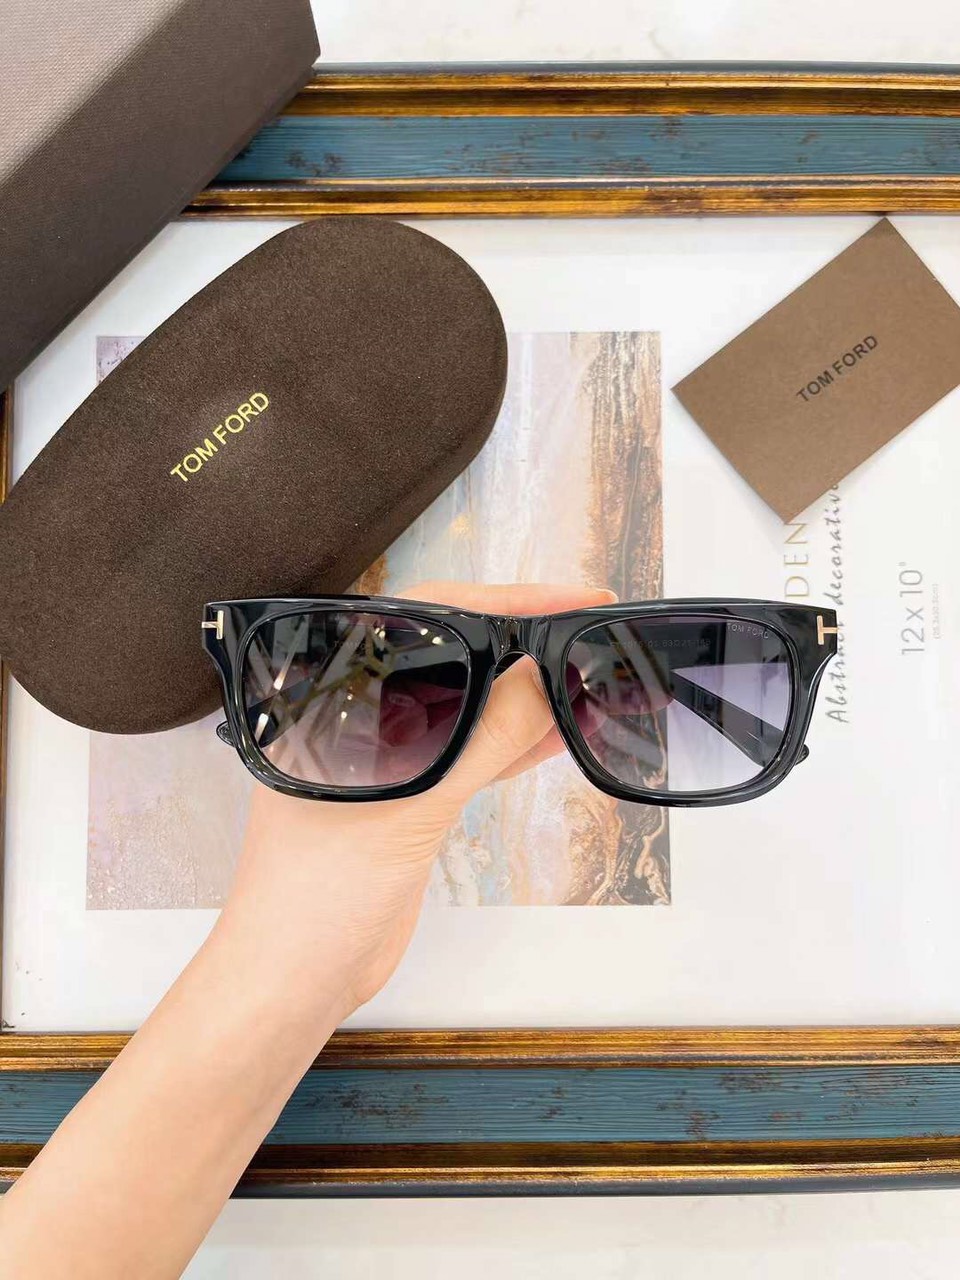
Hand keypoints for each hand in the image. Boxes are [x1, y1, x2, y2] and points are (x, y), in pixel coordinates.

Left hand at [218, 581, 614, 1019]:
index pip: (427, 619)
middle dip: (522, 640)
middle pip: (453, 653)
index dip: (503, 603)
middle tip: (589, 629)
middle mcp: (359, 710)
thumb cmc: (317, 893)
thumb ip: (481, 741)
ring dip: (527, 693)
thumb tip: (543, 677)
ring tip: (589, 674)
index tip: (568, 600)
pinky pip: (473, 751)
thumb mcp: (411, 807)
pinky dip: (517, 741)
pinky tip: (562, 729)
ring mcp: (387, 753)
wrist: (296, 976)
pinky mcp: (410, 794)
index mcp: (335, 691)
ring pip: (469, 703)